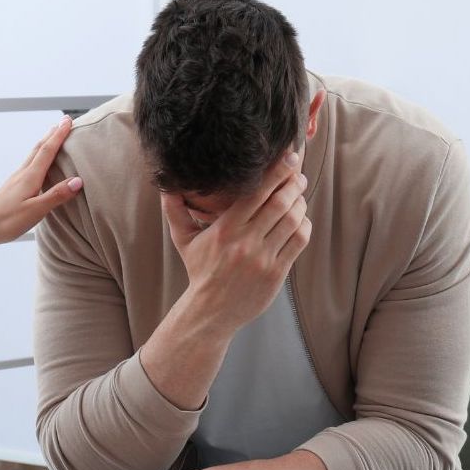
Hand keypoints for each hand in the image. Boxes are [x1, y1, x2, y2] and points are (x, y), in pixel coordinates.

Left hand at [0, 116, 80, 254]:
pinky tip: (37, 165)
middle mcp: (21, 174)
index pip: (47, 150)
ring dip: (44, 144)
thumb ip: (56, 195)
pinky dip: (37, 157)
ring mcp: (15, 180)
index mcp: (29, 177)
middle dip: (52, 134)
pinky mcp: (11, 188)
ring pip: (32, 156)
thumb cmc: (7, 222)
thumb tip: (77, 180)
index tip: (68, 120)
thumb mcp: (36, 211)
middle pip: (38, 148)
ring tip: (53, 137)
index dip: (59, 135)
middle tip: (64, 122)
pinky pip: (28, 166)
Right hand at [163, 152, 309, 334]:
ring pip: (293, 220)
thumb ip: (175, 211)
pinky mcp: (276, 272)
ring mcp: (263, 258)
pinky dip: (303, 225)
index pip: (256, 193)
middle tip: (297, 174)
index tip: (288, 158)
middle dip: (293, 184)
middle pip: (279, 203)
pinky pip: (298, 241)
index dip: (277, 172)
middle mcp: (245, 243)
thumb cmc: (199, 271)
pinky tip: (299, 220)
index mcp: (225, 230)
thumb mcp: (183, 241)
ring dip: (300, 204)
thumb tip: (165, 186)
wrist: (211, 311)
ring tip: (298, 196)